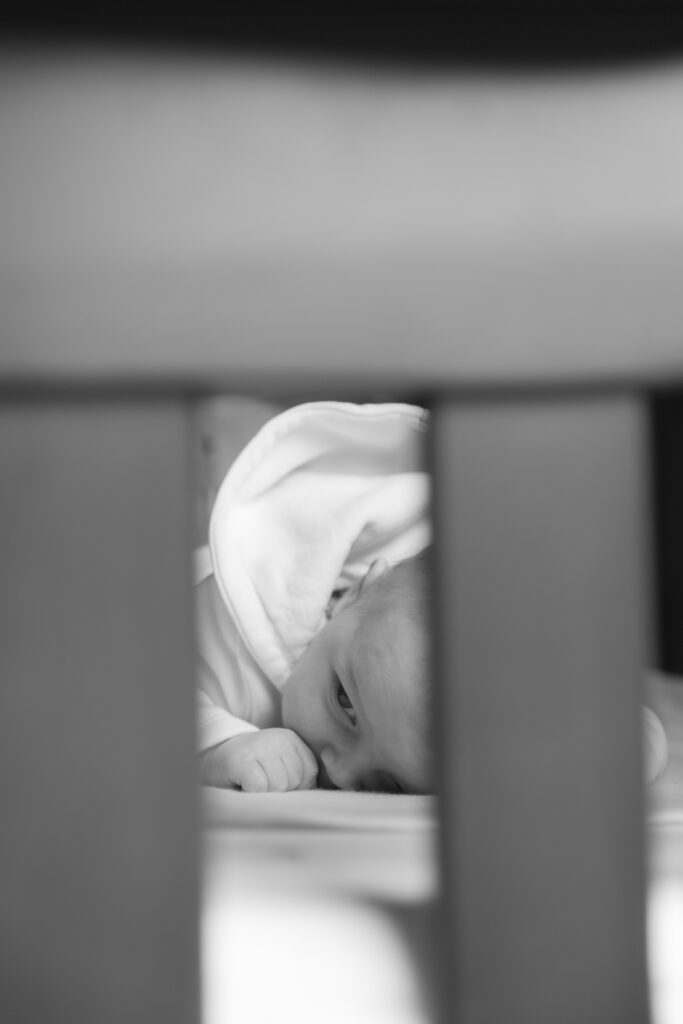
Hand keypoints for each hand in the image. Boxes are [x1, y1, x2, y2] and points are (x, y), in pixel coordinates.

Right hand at [200, 728, 318, 791]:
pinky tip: (243, 787)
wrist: (213, 758)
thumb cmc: (250, 769)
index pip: (309, 772)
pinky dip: (252, 794)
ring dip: (265, 795)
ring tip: (252, 786)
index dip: (297, 788)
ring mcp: (259, 746)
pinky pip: (259, 787)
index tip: (278, 785)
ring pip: (278, 786)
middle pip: (295, 781)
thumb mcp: (278, 765)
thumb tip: (316, 797)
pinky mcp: (242, 760)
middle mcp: (277, 738)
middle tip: (262, 786)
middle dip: (280, 793)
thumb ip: (299, 777)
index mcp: (290, 739)